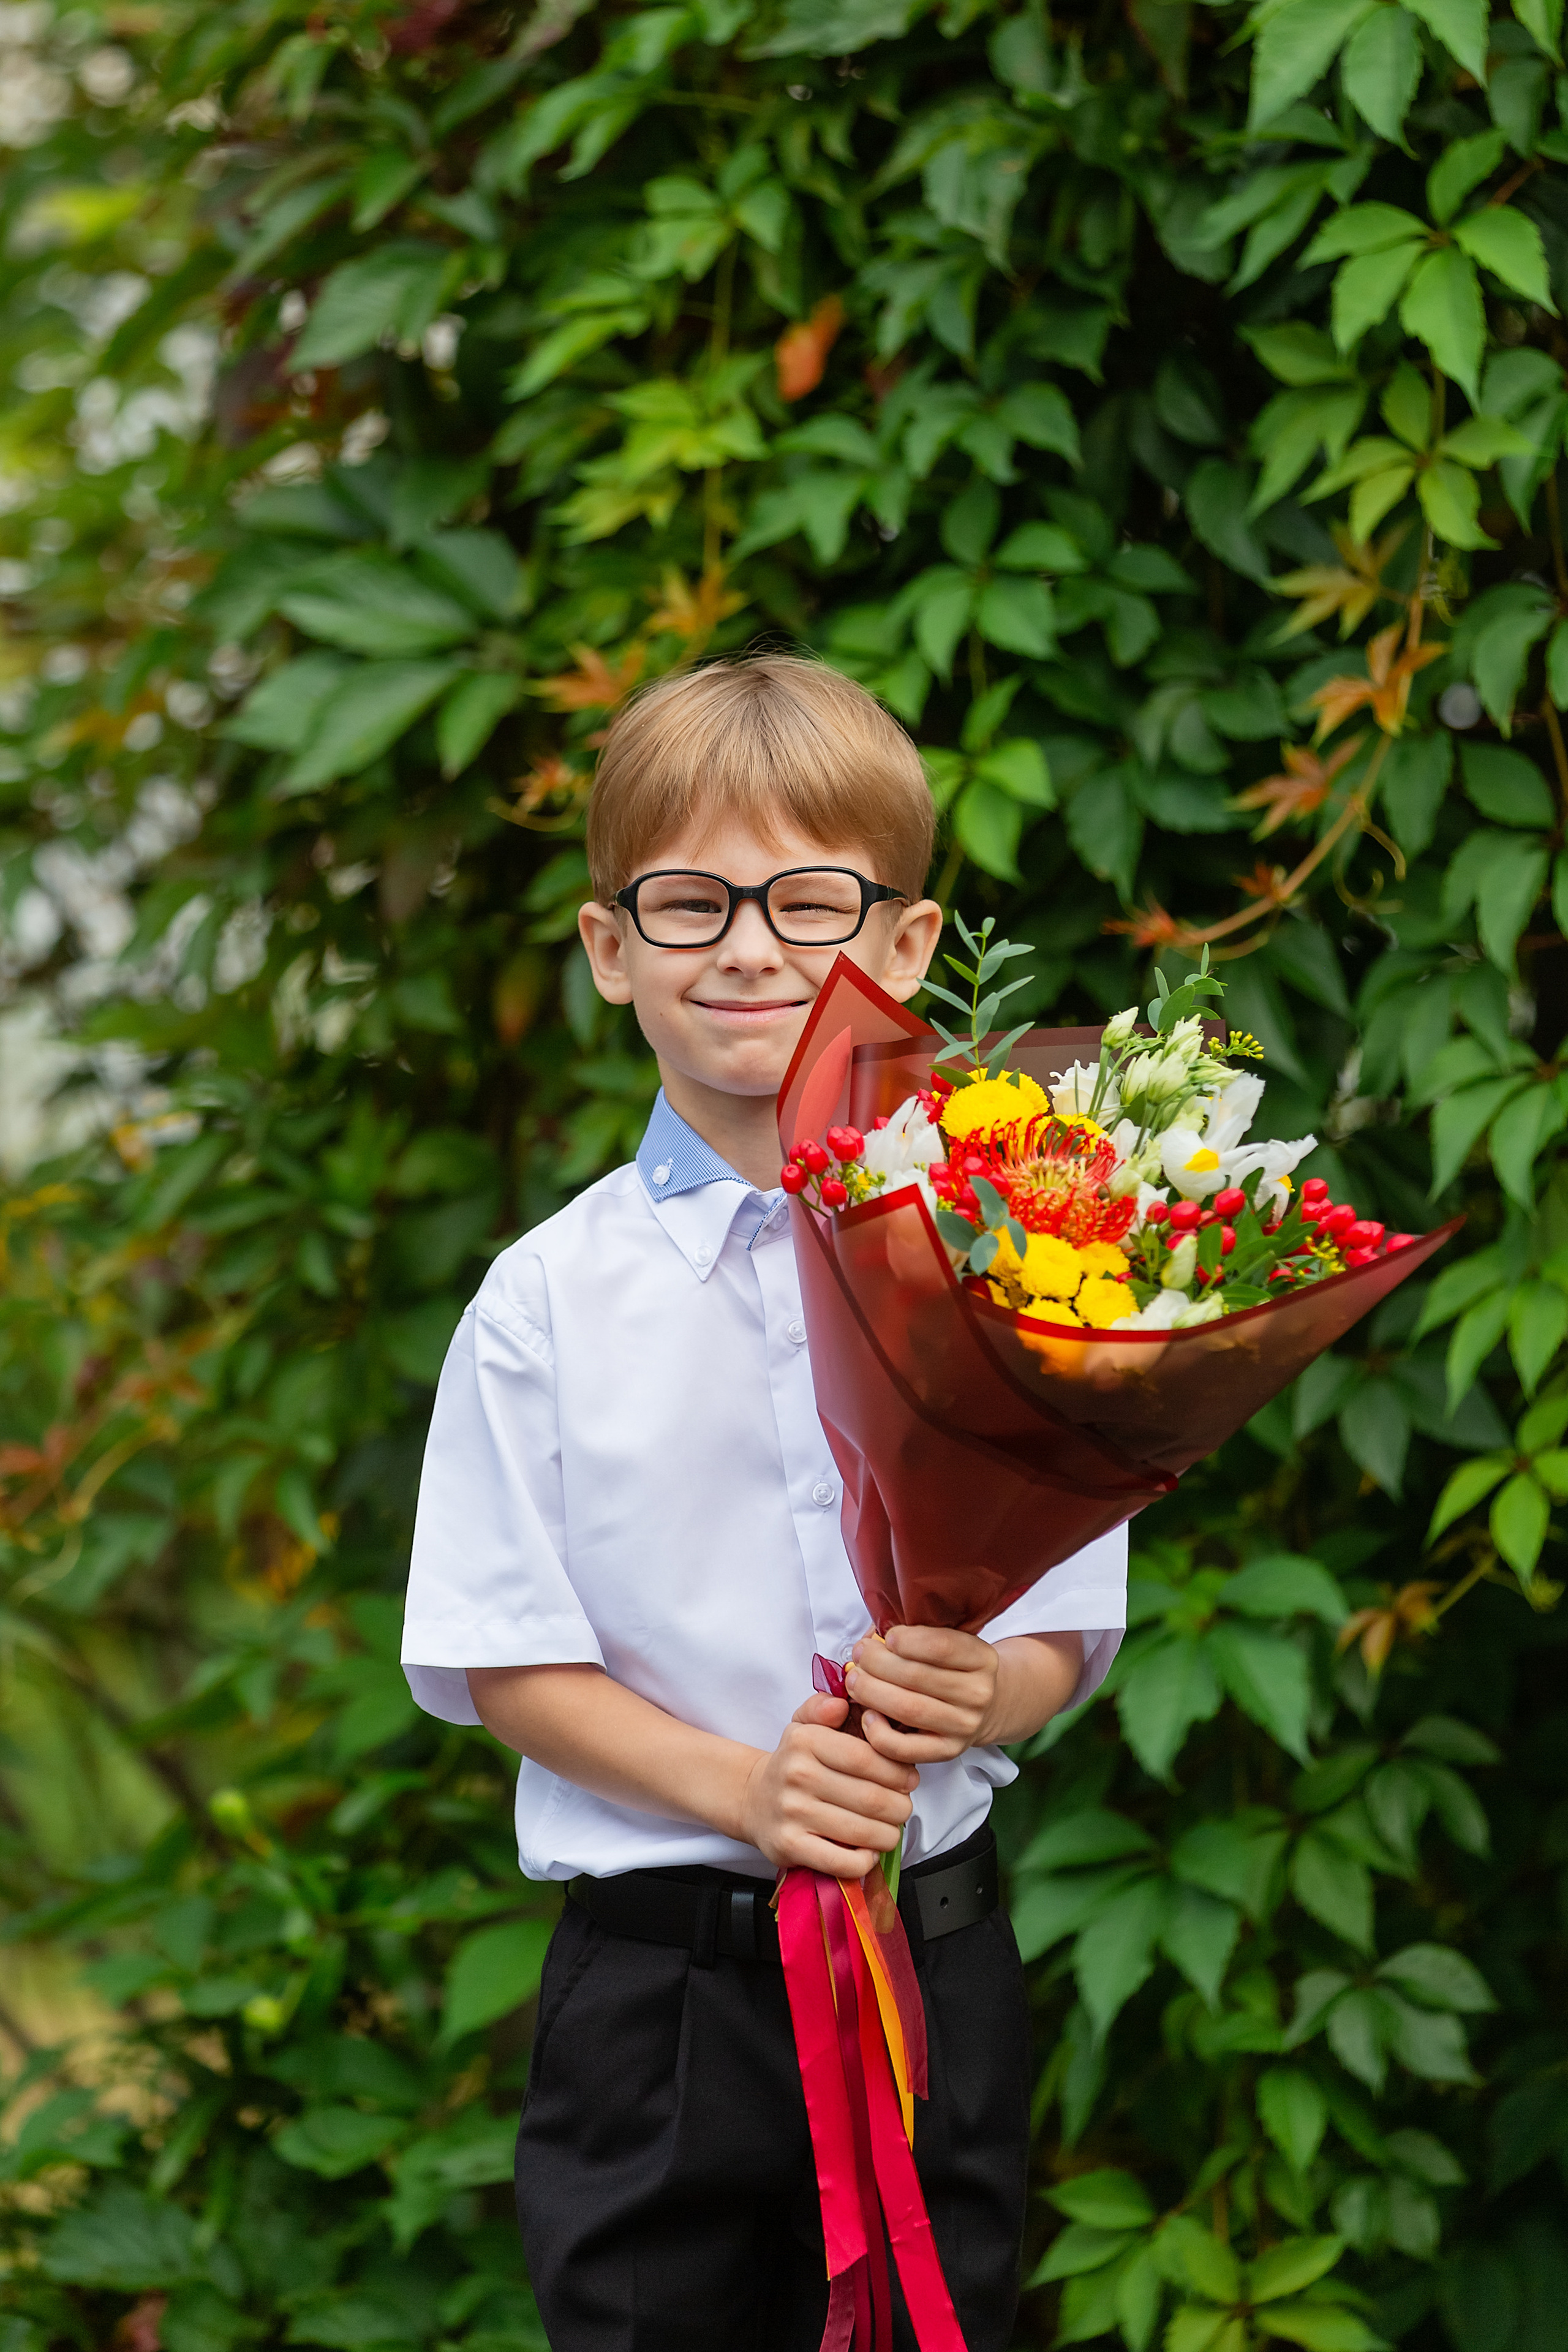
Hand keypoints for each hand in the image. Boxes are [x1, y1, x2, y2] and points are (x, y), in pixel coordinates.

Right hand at [738, 1692, 917, 1878]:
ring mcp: (792, 1813)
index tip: (910, 1779)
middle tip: (904, 1808)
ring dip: (888, 1835)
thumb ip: (822, 1707)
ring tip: (890, 1829)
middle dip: (900, 1807)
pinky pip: (841, 1862)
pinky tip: (867, 1851)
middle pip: (870, 1798)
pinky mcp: (789, 1847)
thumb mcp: (802, 1725)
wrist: (753, 1800)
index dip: (898, 1772)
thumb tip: (840, 1704)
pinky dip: (864, 1861)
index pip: (867, 1758)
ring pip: (861, 1832)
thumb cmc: (793, 1763)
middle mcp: (797, 1776)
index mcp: (806, 1741)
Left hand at [846, 1626, 999, 1762]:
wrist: (985, 1708)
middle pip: (916, 1676)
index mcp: (982, 1659)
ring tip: (854, 1679)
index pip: (942, 1646)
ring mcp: (963, 1726)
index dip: (907, 1639)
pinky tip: (868, 1715)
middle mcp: (978, 1694)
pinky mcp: (946, 1752)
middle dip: (877, 1662)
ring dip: (871, 1692)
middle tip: (859, 1654)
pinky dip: (878, 1732)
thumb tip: (872, 1640)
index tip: (886, 1636)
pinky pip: (904, 1748)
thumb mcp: (950, 1642)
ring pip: (908, 1709)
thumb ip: (918, 1635)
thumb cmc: (953, 1669)